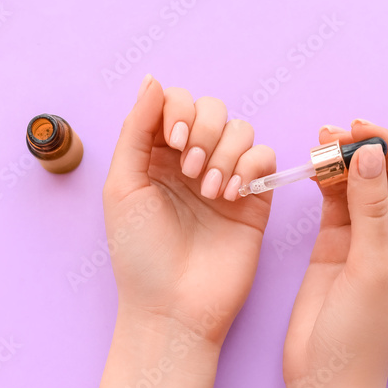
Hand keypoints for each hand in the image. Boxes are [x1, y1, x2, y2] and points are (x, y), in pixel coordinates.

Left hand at [103, 75, 275, 349]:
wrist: (175, 308)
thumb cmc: (140, 255)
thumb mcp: (122, 187)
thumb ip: (136, 130)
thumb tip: (152, 79)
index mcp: (154, 155)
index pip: (174, 102)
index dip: (178, 110)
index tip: (174, 140)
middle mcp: (190, 161)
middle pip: (212, 108)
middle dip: (204, 131)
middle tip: (190, 170)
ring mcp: (224, 178)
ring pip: (241, 129)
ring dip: (226, 153)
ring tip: (209, 192)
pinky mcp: (254, 198)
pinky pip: (265, 157)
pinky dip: (250, 168)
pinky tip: (231, 197)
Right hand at [283, 119, 387, 387]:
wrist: (324, 381)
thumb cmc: (360, 337)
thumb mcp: (370, 270)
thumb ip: (369, 210)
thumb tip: (368, 155)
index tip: (362, 130)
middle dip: (364, 152)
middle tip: (333, 132)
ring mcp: (370, 240)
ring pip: (361, 186)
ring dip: (342, 163)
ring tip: (318, 141)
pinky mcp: (338, 245)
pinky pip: (337, 202)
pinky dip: (326, 182)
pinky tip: (314, 166)